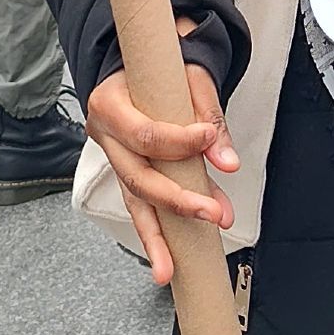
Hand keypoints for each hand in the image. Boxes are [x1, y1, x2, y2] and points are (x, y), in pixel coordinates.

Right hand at [82, 15, 238, 285]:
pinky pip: (140, 208)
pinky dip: (156, 235)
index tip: (208, 138)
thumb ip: (209, 116)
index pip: (144, 133)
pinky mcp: (127, 176)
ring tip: (169, 271)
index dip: (179, 141)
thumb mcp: (187, 76)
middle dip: (177, 200)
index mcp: (109, 103)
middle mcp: (104, 136)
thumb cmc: (161, 65)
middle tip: (216, 214)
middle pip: (137, 176)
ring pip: (133, 202)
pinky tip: (167, 264)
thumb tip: (228, 162)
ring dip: (157, 238)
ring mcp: (114, 159)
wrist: (140, 63)